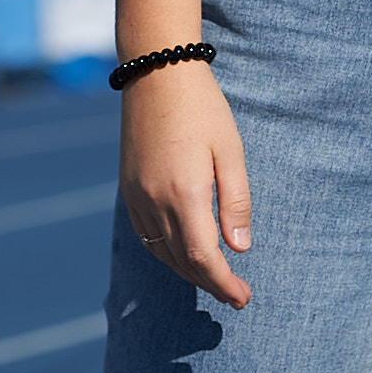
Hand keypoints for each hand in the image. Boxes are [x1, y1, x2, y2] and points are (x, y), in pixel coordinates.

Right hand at [118, 60, 252, 308]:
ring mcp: (136, 197)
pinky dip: (166, 253)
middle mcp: (154, 202)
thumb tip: (240, 249)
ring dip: (188, 272)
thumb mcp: (231, 151)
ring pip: (161, 252)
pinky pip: (145, 236)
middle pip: (182, 262)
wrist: (157, 74)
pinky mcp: (128, 189)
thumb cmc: (203, 109)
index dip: (224, 283)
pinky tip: (183, 255)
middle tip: (237, 296)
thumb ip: (235, 202)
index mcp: (184, 194)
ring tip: (215, 280)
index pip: (204, 258)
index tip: (244, 298)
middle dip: (210, 283)